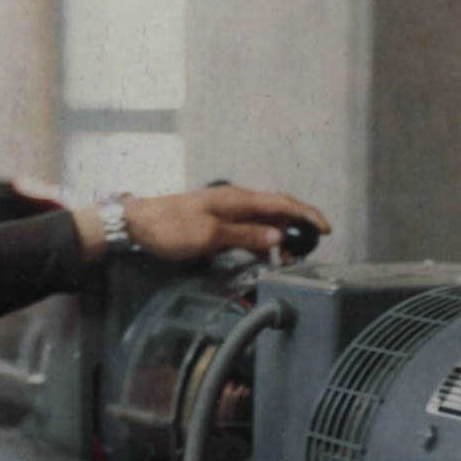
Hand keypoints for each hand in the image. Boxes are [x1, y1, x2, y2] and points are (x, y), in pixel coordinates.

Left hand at [74, 185, 329, 261]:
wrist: (134, 226)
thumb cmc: (169, 228)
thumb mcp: (209, 236)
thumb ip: (246, 236)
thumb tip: (278, 237)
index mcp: (237, 199)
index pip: (282, 202)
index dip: (307, 215)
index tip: (325, 230)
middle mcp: (234, 201)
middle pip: (275, 212)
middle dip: (294, 230)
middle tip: (305, 253)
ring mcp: (224, 212)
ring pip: (261, 223)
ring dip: (276, 240)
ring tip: (284, 261)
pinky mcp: (213, 223)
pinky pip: (245, 231)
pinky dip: (257, 243)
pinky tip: (260, 257)